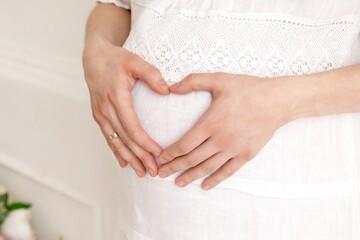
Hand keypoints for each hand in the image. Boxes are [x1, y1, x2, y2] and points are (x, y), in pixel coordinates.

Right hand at [82, 36, 169, 176]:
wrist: (94, 58)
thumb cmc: (116, 59)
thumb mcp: (135, 61)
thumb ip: (151, 74)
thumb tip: (167, 90)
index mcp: (117, 98)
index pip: (133, 127)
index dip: (145, 143)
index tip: (159, 154)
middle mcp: (106, 110)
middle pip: (125, 140)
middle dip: (140, 157)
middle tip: (154, 172)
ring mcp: (101, 114)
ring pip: (116, 142)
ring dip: (129, 159)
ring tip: (142, 173)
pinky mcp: (99, 116)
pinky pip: (108, 138)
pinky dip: (116, 152)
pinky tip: (124, 163)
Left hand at [157, 72, 296, 189]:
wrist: (277, 101)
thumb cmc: (248, 89)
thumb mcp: (219, 79)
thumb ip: (193, 81)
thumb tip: (170, 87)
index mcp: (211, 123)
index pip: (184, 144)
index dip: (170, 154)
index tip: (160, 158)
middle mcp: (220, 140)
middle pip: (192, 159)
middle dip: (174, 168)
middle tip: (161, 174)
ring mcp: (234, 150)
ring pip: (207, 168)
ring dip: (191, 176)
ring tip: (178, 183)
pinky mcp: (246, 155)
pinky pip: (228, 171)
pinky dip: (215, 180)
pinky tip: (205, 186)